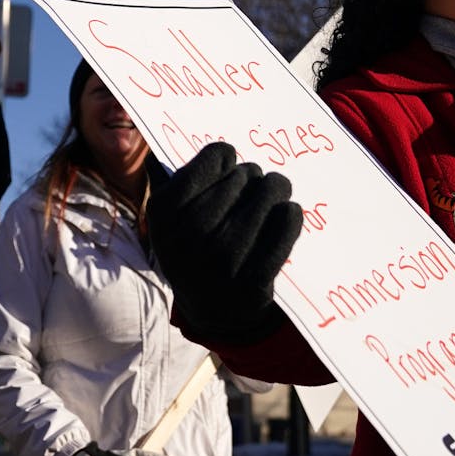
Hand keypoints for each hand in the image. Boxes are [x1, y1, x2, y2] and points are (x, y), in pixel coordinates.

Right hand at [147, 142, 300, 342]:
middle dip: (253, 177)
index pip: (216, 156)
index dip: (226, 159)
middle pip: (244, 175)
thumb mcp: (170, 218)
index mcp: (163, 211)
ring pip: (268, 195)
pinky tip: (288, 213)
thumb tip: (179, 145)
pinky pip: (285, 228)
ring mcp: (221, 259)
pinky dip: (291, 216)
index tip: (229, 170)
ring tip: (275, 194)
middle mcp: (189, 234)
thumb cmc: (193, 248)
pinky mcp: (252, 281)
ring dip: (276, 190)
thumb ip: (172, 180)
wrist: (212, 310)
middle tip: (254, 187)